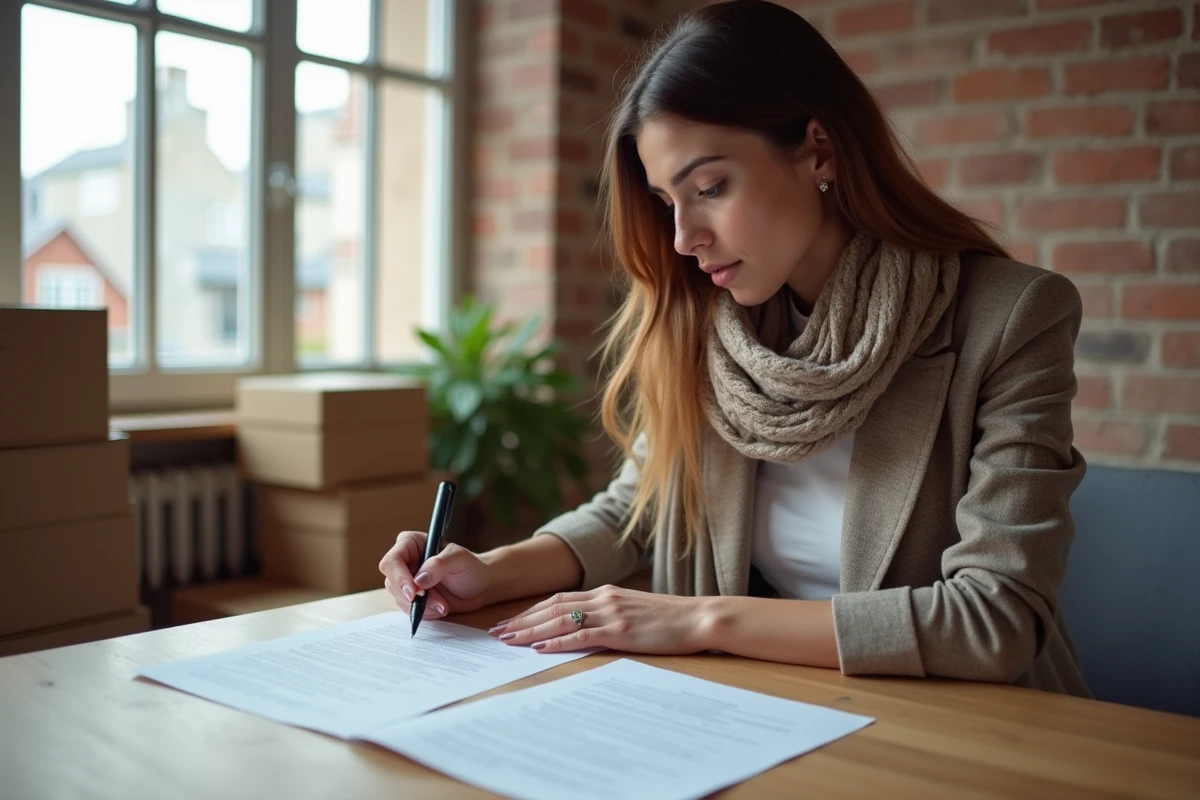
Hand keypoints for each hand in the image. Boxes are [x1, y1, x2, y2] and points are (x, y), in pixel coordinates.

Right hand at [378, 533, 491, 619]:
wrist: (478, 586)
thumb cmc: (470, 567)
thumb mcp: (460, 559)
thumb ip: (439, 564)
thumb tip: (419, 579)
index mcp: (411, 543)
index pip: (392, 561)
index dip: (400, 578)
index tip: (415, 592)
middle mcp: (404, 561)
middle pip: (392, 582)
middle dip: (415, 597)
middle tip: (439, 602)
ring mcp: (405, 580)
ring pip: (400, 598)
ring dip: (422, 606)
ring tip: (443, 603)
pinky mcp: (411, 597)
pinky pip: (408, 610)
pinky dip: (424, 613)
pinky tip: (440, 607)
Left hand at [488, 586, 712, 654]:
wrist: (699, 618)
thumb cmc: (671, 619)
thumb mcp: (636, 611)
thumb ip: (611, 615)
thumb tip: (587, 629)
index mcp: (606, 592)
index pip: (559, 598)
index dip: (532, 610)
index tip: (511, 620)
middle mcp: (604, 598)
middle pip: (552, 607)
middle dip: (522, 620)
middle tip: (496, 632)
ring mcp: (611, 613)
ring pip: (560, 620)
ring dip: (530, 631)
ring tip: (507, 640)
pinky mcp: (620, 631)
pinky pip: (581, 635)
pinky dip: (557, 641)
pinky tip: (539, 648)